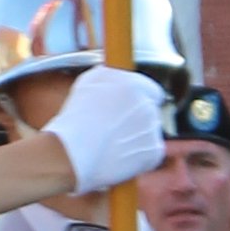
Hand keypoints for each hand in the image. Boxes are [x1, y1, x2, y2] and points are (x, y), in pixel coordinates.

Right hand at [44, 66, 168, 198]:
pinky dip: (138, 156)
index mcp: (135, 85)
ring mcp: (153, 129)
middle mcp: (148, 105)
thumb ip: (110, 74)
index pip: (152, 90)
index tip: (129, 108)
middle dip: (136, 118)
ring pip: (149, 132)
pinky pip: (150, 153)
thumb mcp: (87, 82)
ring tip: (111, 143)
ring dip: (136, 136)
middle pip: (150, 111)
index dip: (139, 100)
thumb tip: (116, 75)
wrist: (75, 153)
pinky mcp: (153, 152)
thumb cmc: (76, 119)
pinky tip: (118, 156)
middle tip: (114, 128)